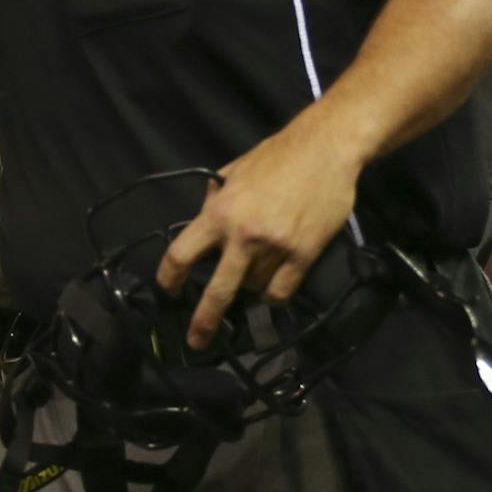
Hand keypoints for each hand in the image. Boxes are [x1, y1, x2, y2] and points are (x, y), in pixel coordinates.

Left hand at [155, 119, 364, 347]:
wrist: (324, 150)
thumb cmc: (276, 157)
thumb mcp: (232, 172)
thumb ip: (215, 200)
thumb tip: (203, 217)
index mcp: (219, 213)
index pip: (181, 253)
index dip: (169, 276)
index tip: (167, 290)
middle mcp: (243, 235)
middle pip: (217, 289)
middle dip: (204, 320)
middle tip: (197, 341)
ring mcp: (275, 248)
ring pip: (254, 289)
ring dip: (248, 290)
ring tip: (251, 277)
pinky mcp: (303, 254)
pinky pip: (281, 290)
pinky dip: (272, 295)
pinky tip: (270, 290)